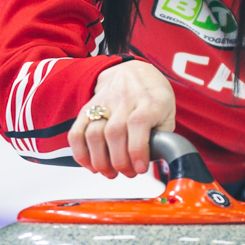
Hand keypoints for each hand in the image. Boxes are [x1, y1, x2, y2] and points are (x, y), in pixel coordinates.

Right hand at [68, 60, 176, 177]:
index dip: (137, 150)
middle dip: (119, 161)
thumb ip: (164, 136)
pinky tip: (91, 165)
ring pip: (94, 134)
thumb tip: (155, 160)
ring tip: (110, 173)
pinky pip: (76, 133)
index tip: (140, 169)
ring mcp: (103, 103)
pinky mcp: (87, 109)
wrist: (133, 72)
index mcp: (148, 100)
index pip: (139, 123)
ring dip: (100, 161)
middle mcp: (124, 100)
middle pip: (114, 132)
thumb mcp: (168, 112)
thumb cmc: (153, 97)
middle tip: (127, 173)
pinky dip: (80, 154)